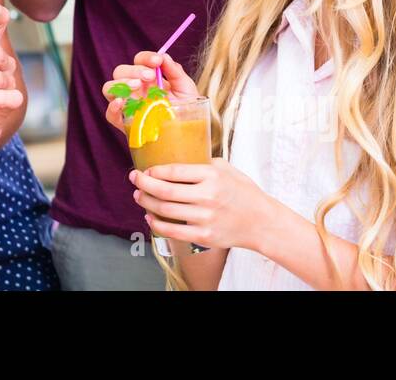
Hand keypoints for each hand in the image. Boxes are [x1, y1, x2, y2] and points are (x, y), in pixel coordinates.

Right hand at [102, 51, 198, 132]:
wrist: (189, 134)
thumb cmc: (188, 110)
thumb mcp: (185, 88)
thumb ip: (175, 71)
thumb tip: (164, 56)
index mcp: (149, 78)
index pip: (139, 61)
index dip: (145, 57)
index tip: (157, 61)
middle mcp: (135, 89)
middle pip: (120, 71)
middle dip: (134, 70)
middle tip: (149, 76)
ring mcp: (128, 105)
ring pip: (109, 88)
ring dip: (121, 84)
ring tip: (137, 86)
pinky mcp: (125, 124)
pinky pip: (110, 114)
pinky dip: (112, 107)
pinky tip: (120, 102)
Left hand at [131, 160, 275, 252]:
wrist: (262, 221)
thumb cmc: (243, 192)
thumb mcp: (226, 168)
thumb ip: (202, 163)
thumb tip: (176, 160)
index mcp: (211, 175)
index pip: (174, 171)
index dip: (154, 171)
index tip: (145, 170)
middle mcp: (207, 196)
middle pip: (164, 190)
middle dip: (143, 184)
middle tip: (134, 179)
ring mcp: (205, 217)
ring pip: (165, 210)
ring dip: (146, 202)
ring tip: (139, 196)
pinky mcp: (204, 236)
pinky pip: (172, 231)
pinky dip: (156, 224)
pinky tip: (150, 217)